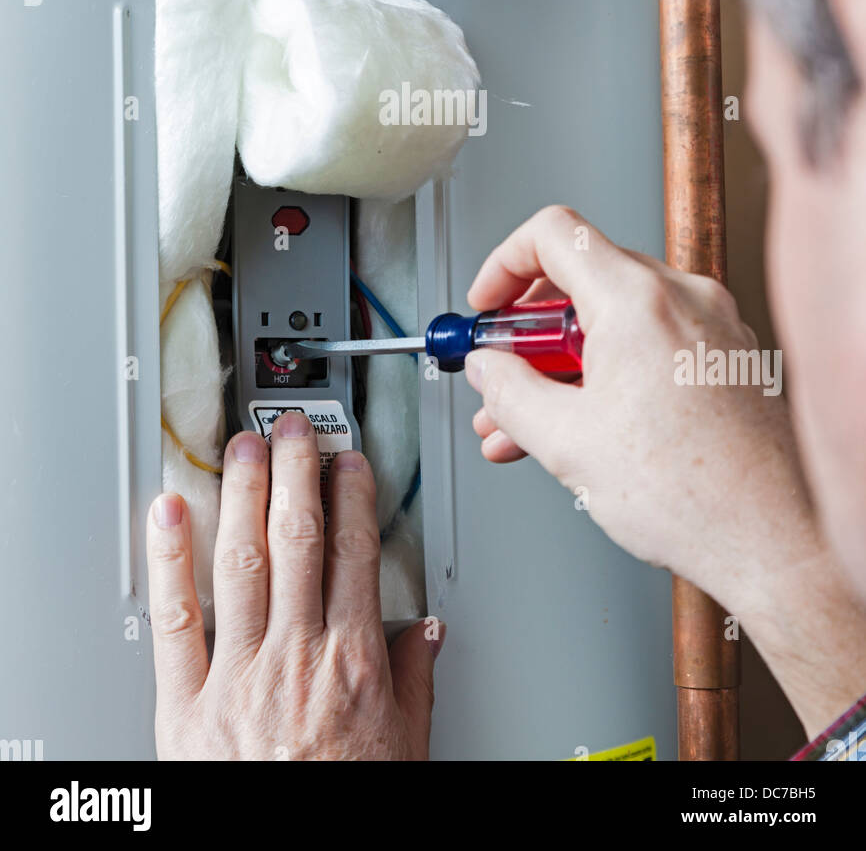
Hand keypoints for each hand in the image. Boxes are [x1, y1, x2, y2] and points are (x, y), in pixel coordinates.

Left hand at [146, 413, 441, 759]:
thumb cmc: (346, 808)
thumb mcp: (406, 750)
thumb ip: (415, 682)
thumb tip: (427, 632)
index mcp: (353, 663)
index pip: (355, 554)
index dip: (352, 496)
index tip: (348, 462)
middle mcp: (296, 656)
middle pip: (298, 540)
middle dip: (296, 472)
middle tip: (292, 429)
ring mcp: (238, 675)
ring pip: (242, 561)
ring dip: (242, 493)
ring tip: (241, 447)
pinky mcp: (185, 705)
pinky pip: (176, 621)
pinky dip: (169, 562)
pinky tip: (169, 515)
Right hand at [464, 205, 865, 736]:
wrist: (772, 541)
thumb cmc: (692, 496)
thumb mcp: (566, 442)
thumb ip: (509, 393)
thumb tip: (489, 370)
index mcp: (637, 300)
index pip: (553, 233)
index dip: (503, 264)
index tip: (488, 304)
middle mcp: (684, 296)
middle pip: (585, 277)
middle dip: (531, 330)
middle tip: (502, 370)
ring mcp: (715, 325)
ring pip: (619, 318)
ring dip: (567, 360)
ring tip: (531, 419)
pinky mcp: (732, 357)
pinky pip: (657, 341)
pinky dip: (614, 369)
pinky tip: (587, 424)